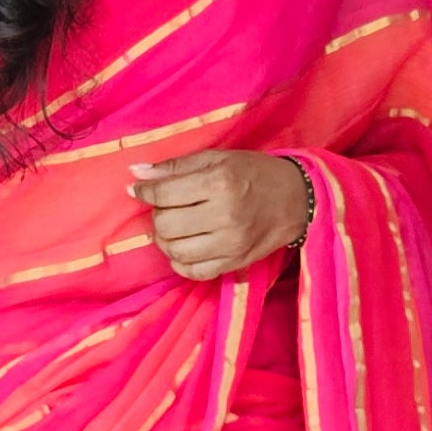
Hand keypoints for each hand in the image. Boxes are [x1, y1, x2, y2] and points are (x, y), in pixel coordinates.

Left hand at [131, 147, 310, 280]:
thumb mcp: (218, 158)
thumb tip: (135, 174)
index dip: (144, 192)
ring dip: (166, 240)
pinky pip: (193, 272)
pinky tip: (186, 246)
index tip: (139, 189)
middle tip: (167, 207)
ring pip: (175, 252)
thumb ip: (175, 166)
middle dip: (157, 215)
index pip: (163, 194)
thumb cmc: (254, 173)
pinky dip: (181, 262)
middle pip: (165, 226)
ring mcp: (231, 244)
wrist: (296, 199)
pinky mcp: (235, 263)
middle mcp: (225, 216)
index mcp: (220, 183)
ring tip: (176, 226)